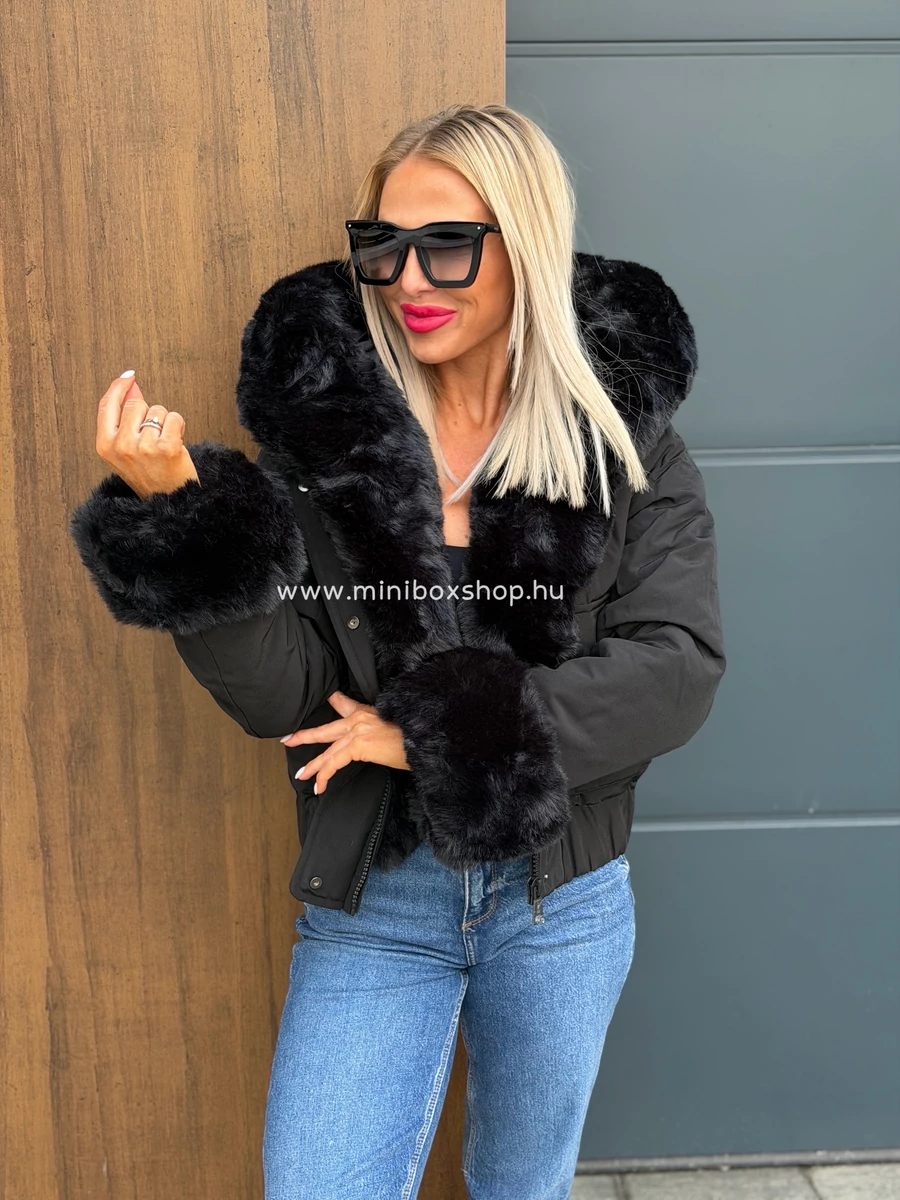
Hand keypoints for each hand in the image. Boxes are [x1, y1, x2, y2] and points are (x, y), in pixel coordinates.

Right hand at [96, 372, 199, 499]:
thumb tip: (130, 385)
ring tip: (164, 445)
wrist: (171, 503)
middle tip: (153, 437)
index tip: (128, 376)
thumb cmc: (149, 476)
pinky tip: (177, 444)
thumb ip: (123, 419)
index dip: (118, 387)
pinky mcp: (168, 448)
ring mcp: (144, 447)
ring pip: (157, 410)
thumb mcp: (125, 451)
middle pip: (136, 403)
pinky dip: (180, 427)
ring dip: (165, 423)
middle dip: (148, 413)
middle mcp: (122, 446)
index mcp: (105, 446)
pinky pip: (175, 418)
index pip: (106, 406)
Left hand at [281, 690, 409, 793]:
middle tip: (288, 740)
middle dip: (305, 736)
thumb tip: (372, 744)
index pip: (343, 702)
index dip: (329, 701)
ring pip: (327, 749)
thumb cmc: (414, 739)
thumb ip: (376, 732)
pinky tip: (319, 786)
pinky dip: (325, 775)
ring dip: (313, 765)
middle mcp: (360, 718)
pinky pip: (334, 762)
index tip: (318, 701)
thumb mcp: (393, 729)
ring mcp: (357, 730)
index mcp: (368, 712)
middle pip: (325, 728)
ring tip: (301, 775)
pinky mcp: (358, 745)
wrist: (425, 741)